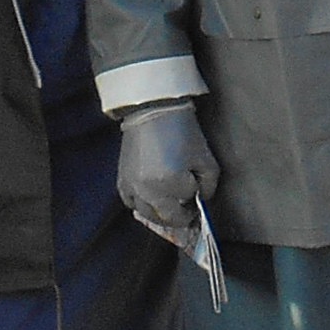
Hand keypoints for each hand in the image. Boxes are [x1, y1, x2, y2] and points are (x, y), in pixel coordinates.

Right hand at [117, 101, 219, 247]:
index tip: (197, 201)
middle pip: (166, 218)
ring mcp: (132, 188)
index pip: (186, 209)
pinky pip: (131, 204)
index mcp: (171, 185)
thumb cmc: (183, 133)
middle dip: (179, 216)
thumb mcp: (206, 160)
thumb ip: (208, 186)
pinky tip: (152, 198)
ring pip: (148, 215)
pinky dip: (142, 206)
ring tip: (170, 205)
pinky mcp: (122, 181)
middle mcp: (149, 191)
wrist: (153, 112)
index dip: (195, 207)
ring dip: (161, 214)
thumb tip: (200, 200)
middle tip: (186, 208)